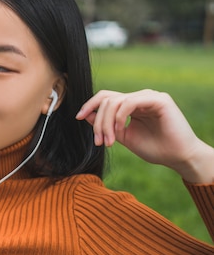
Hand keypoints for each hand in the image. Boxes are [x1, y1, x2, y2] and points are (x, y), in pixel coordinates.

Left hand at [76, 89, 213, 182]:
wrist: (177, 157)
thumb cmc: (154, 148)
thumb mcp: (122, 136)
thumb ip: (106, 125)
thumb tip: (85, 114)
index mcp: (131, 105)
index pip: (106, 98)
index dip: (90, 105)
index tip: (78, 117)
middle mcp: (140, 98)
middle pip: (107, 99)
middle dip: (97, 121)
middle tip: (98, 142)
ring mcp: (150, 97)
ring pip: (115, 101)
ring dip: (106, 123)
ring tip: (108, 142)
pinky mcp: (159, 100)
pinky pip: (130, 102)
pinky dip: (119, 117)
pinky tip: (119, 131)